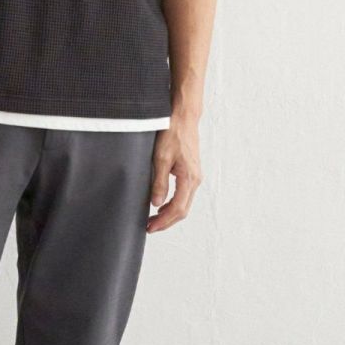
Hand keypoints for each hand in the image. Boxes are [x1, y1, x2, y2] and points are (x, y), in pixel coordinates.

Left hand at [146, 114, 201, 232]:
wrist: (184, 117)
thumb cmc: (173, 133)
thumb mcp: (161, 158)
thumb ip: (159, 182)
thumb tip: (156, 203)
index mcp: (189, 178)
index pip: (177, 209)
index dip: (164, 221)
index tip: (150, 227)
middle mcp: (195, 180)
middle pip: (183, 210)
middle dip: (166, 222)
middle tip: (150, 227)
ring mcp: (195, 177)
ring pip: (184, 203)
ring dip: (169, 214)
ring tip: (153, 219)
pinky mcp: (191, 172)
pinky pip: (184, 195)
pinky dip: (173, 204)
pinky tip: (161, 205)